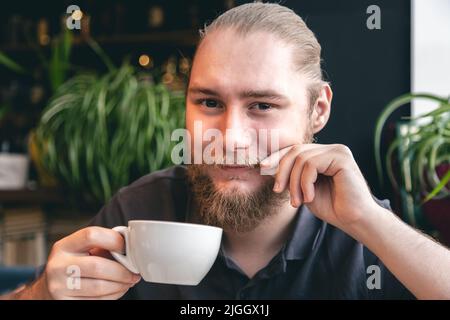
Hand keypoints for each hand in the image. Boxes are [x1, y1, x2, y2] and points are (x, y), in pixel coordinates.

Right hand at [39, 227, 140, 299]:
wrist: (48, 290)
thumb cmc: (72, 266)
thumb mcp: (80, 251)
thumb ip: (102, 246)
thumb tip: (130, 247)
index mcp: (63, 246)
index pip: (91, 235)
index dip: (114, 240)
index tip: (127, 247)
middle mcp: (57, 266)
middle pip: (98, 266)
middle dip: (123, 271)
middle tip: (135, 272)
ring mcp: (59, 287)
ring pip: (100, 287)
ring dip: (121, 285)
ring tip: (129, 281)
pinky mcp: (65, 304)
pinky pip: (97, 301)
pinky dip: (113, 295)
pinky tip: (118, 290)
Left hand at [261, 144, 378, 229]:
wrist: (355, 220)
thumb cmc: (332, 207)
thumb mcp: (304, 189)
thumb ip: (292, 176)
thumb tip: (269, 166)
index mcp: (324, 154)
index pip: (295, 150)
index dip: (277, 157)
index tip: (263, 168)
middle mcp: (332, 149)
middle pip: (295, 151)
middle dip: (282, 171)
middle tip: (279, 191)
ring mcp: (338, 151)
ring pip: (301, 158)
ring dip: (294, 182)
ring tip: (298, 201)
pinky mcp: (342, 157)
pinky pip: (311, 165)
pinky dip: (305, 183)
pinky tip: (310, 197)